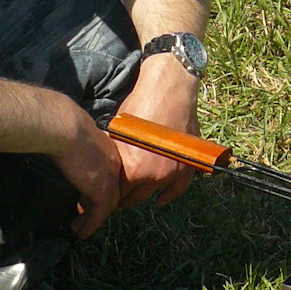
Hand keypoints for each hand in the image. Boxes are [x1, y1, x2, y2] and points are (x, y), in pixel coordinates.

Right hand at [40, 95, 125, 238]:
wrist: (67, 129)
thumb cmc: (64, 127)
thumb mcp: (73, 138)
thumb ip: (75, 148)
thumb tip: (63, 151)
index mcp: (107, 149)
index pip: (107, 173)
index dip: (96, 186)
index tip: (84, 195)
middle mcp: (113, 164)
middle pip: (110, 190)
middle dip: (96, 204)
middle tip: (83, 213)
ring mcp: (110, 178)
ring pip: (106, 204)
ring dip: (93, 218)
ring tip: (79, 227)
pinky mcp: (103, 191)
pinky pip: (99, 214)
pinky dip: (91, 224)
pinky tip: (81, 231)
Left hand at [112, 51, 201, 209]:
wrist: (168, 89)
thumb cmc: (139, 106)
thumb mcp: (118, 132)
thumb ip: (114, 155)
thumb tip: (102, 167)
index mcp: (134, 169)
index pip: (116, 193)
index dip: (108, 193)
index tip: (104, 192)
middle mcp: (154, 176)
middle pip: (135, 198)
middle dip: (124, 197)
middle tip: (116, 195)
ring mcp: (173, 172)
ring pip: (154, 195)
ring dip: (143, 195)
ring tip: (133, 193)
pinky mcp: (187, 165)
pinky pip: (178, 189)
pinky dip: (168, 196)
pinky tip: (159, 200)